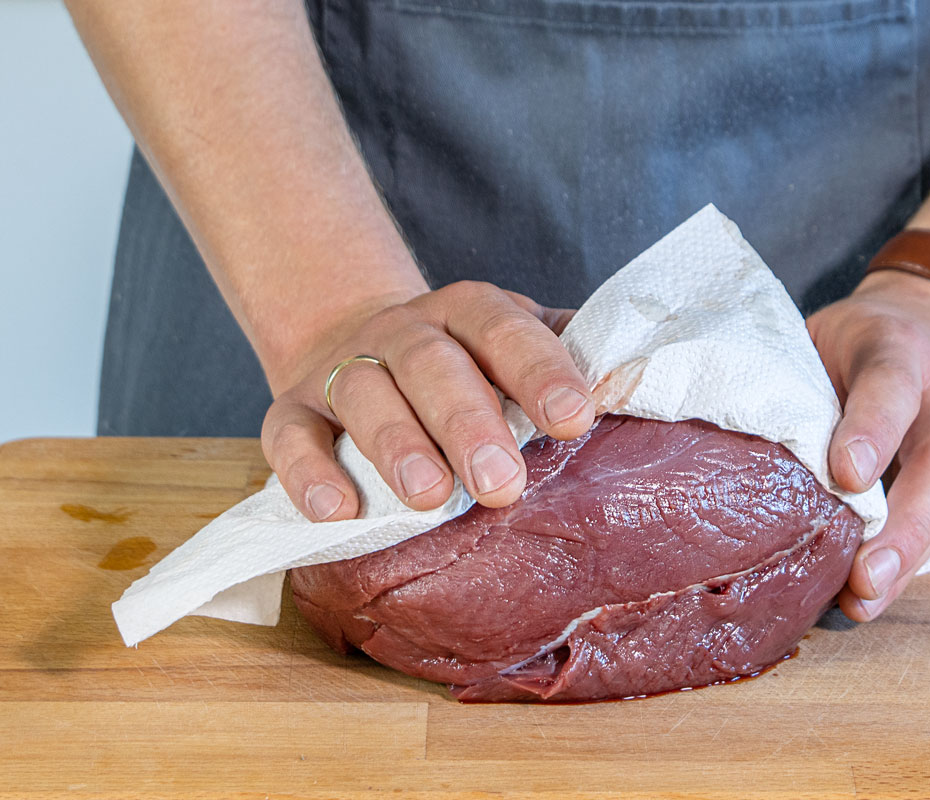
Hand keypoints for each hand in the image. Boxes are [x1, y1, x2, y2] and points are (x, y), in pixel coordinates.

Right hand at [261, 281, 594, 520]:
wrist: (356, 338)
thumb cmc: (463, 362)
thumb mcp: (515, 344)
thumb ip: (565, 358)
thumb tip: (633, 385)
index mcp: (469, 312)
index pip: (505, 329)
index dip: (539, 370)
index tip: (574, 419)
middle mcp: (404, 333)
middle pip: (432, 366)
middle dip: (468, 423)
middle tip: (501, 484)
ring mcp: (342, 367)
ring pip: (363, 394)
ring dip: (396, 445)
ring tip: (428, 498)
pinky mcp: (290, 409)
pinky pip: (289, 434)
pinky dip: (307, 470)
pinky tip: (338, 509)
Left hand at [806, 269, 929, 621]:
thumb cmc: (860, 344)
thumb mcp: (825, 340)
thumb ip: (798, 383)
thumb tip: (724, 445)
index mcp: (900, 350)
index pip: (891, 386)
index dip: (872, 430)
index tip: (846, 475)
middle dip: (905, 526)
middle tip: (867, 576)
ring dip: (907, 560)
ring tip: (865, 601)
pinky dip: (906, 566)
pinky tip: (869, 597)